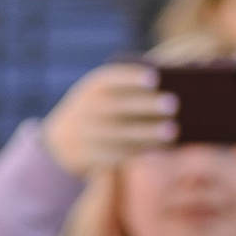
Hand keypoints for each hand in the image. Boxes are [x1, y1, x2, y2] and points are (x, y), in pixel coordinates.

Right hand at [44, 58, 173, 178]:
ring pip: (120, 134)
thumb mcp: (105, 93)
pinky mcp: (88, 158)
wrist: (61, 141)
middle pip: (120, 106)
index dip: (132, 78)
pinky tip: (156, 149)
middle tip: (174, 104)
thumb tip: (171, 84)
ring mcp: (85, 136)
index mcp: (93, 87)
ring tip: (172, 131)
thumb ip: (131, 87)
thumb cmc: (99, 109)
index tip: (155, 78)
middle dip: (146, 105)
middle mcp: (86, 109)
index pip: (112, 78)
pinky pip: (114, 156)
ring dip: (147, 133)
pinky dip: (137, 152)